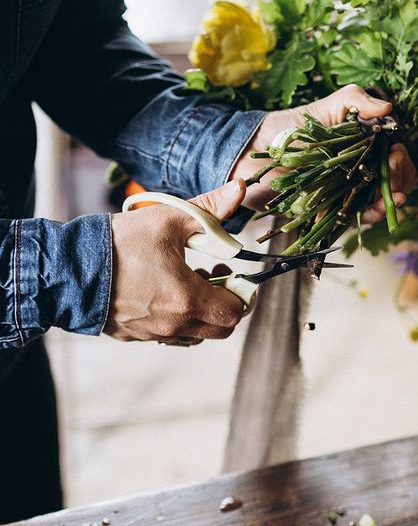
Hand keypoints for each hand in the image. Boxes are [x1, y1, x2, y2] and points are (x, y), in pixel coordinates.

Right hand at [107, 180, 248, 344]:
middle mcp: (173, 324)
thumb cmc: (120, 243)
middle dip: (224, 303)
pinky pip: (168, 335)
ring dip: (200, 312)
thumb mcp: (169, 217)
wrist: (68, 267)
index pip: (235, 311)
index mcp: (187, 299)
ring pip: (194, 334)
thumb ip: (210, 207)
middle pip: (220, 330)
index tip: (227, 269)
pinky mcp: (134, 336)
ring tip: (185, 280)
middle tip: (211, 274)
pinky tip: (162, 290)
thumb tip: (241, 189)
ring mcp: (152, 334)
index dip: (241, 291)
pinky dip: (176, 318)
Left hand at [232, 84, 417, 221]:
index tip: (398, 150)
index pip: (394, 157)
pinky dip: (369, 214)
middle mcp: (358, 172)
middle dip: (402, 175)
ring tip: (395, 192)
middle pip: (393, 180)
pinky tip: (376, 206)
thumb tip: (389, 108)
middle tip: (394, 164)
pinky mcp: (328, 211)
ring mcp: (344, 193)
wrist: (250, 151)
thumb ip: (355, 100)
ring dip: (392, 198)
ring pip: (379, 201)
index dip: (405, 157)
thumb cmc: (287, 127)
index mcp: (362, 148)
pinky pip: (354, 218)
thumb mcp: (324, 106)